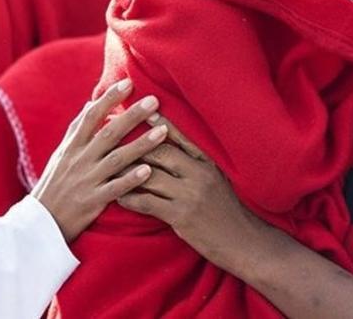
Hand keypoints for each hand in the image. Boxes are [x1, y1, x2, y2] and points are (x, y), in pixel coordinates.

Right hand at [33, 80, 167, 242]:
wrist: (41, 223)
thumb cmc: (54, 184)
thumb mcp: (61, 154)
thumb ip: (76, 130)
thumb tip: (90, 104)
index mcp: (72, 146)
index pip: (91, 116)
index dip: (109, 99)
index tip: (128, 82)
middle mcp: (79, 160)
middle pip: (109, 133)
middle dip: (132, 116)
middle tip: (154, 101)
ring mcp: (87, 180)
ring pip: (117, 159)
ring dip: (141, 144)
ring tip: (163, 132)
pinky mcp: (93, 201)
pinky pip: (115, 189)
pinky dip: (131, 179)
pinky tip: (148, 170)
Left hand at [118, 115, 262, 271]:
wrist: (246, 242)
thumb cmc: (230, 212)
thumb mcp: (219, 181)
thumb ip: (198, 165)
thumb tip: (174, 150)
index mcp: (208, 163)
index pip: (181, 137)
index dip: (160, 122)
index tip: (140, 110)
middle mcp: (199, 174)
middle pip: (160, 152)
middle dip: (134, 143)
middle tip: (112, 135)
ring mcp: (190, 194)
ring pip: (150, 175)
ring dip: (126, 171)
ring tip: (107, 165)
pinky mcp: (181, 216)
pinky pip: (148, 202)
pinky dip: (130, 198)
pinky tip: (118, 195)